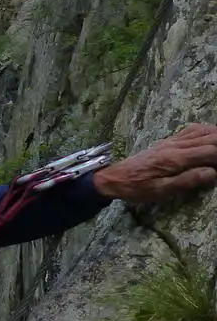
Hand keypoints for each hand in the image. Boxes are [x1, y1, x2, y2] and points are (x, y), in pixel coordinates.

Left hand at [93, 124, 216, 202]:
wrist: (114, 177)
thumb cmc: (137, 187)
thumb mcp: (161, 190)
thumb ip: (187, 181)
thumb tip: (213, 174)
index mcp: (175, 158)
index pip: (210, 151)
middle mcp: (175, 145)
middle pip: (210, 137)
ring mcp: (171, 141)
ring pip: (202, 130)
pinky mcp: (168, 141)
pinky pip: (191, 130)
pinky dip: (206, 131)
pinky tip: (212, 138)